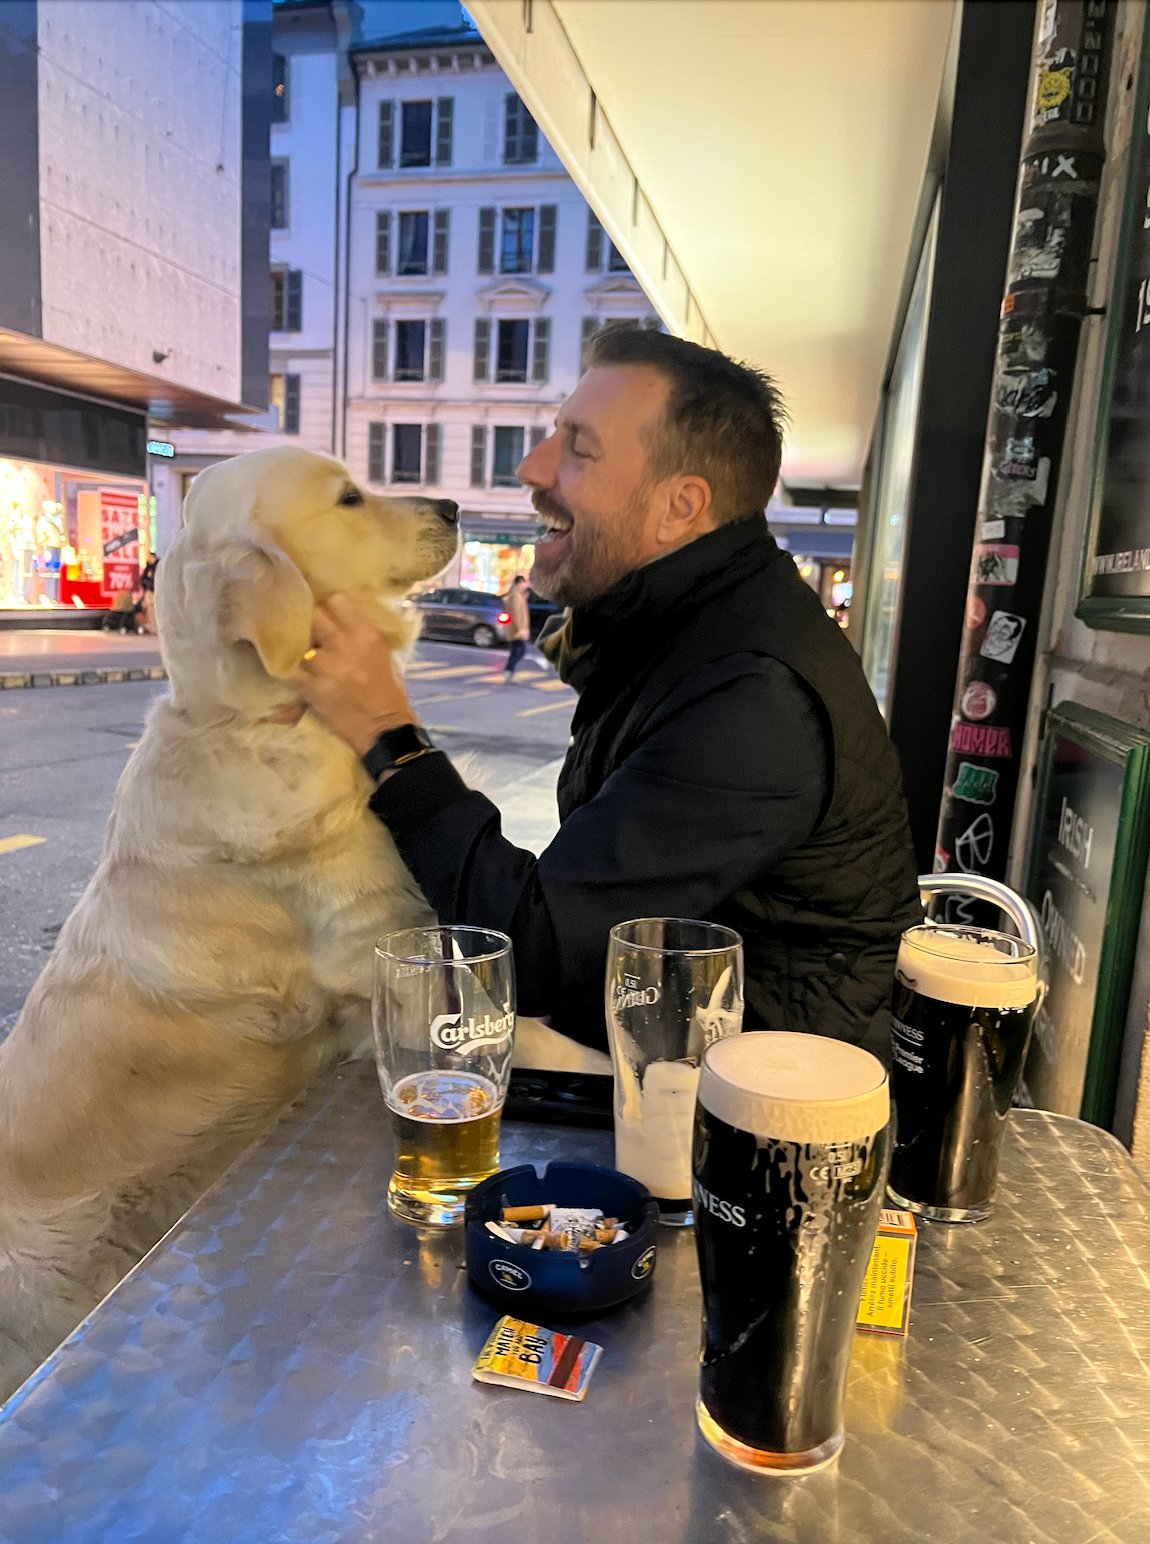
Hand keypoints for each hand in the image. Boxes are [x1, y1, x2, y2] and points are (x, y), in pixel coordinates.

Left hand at [291, 592, 418, 755]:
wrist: (383, 728)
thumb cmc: (389, 691)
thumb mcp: (384, 653)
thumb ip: (362, 633)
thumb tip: (342, 618)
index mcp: (366, 634)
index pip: (337, 600)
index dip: (328, 605)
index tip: (325, 610)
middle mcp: (345, 644)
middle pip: (313, 615)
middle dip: (310, 621)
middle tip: (308, 628)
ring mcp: (325, 665)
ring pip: (298, 641)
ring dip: (298, 646)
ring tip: (298, 651)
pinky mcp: (311, 687)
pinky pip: (289, 669)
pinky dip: (288, 668)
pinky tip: (290, 669)